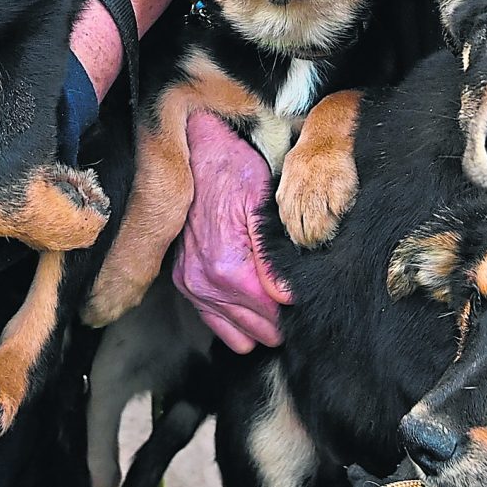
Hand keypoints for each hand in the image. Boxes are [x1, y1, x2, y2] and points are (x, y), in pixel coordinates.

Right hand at [171, 112, 291, 351]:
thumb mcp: (261, 207)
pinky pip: (213, 319)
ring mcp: (190, 284)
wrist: (197, 154)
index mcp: (226, 268)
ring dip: (256, 324)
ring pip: (235, 333)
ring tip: (274, 303)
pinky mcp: (183, 280)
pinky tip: (249, 302)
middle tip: (292, 299)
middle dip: (277, 321)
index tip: (303, 298)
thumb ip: (272, 259)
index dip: (291, 312)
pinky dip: (233, 318)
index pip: (270, 316)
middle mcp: (203, 283)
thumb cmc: (234, 172)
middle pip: (255, 330)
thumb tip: (288, 298)